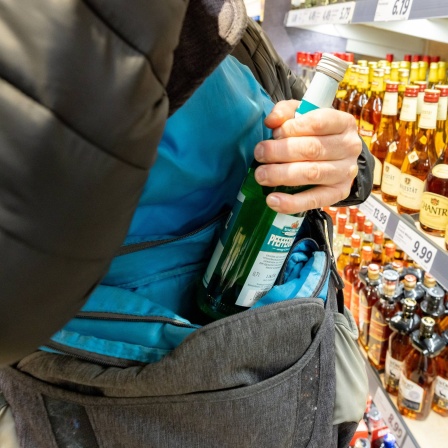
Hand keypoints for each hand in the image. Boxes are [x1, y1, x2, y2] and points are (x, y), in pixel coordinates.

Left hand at [254, 99, 361, 213]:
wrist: (338, 160)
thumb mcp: (303, 116)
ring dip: (281, 175)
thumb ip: (286, 112)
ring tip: (261, 175)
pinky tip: (272, 200)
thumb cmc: (316, 134)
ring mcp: (346, 172)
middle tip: (259, 154)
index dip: (292, 128)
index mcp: (343, 123)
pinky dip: (291, 203)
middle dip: (280, 152)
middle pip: (312, 149)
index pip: (318, 123)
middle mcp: (349, 147)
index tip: (274, 133)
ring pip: (311, 174)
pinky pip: (313, 200)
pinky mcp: (338, 194)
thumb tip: (271, 121)